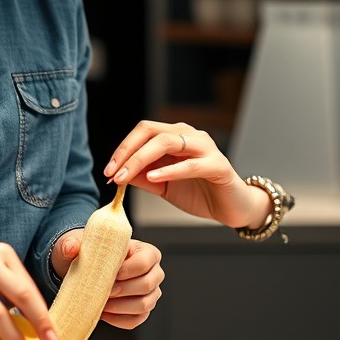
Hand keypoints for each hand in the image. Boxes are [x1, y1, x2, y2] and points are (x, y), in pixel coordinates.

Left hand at [52, 232, 163, 329]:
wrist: (90, 267)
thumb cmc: (91, 253)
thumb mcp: (80, 244)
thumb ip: (72, 244)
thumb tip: (71, 248)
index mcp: (147, 252)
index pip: (144, 262)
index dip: (126, 271)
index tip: (107, 275)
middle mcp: (154, 272)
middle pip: (147, 285)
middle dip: (122, 290)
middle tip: (103, 291)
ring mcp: (151, 293)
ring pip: (144, 305)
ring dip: (120, 307)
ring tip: (102, 303)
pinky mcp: (143, 310)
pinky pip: (136, 320)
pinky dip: (118, 319)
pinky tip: (103, 313)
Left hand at [103, 119, 271, 229]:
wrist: (231, 208)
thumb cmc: (198, 193)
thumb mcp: (163, 186)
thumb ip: (142, 177)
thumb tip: (116, 174)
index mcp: (175, 136)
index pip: (143, 131)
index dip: (123, 149)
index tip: (108, 171)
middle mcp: (189, 135)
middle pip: (152, 132)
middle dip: (128, 152)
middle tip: (112, 173)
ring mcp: (205, 148)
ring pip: (168, 141)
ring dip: (142, 159)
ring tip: (126, 176)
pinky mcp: (218, 165)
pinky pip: (190, 164)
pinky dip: (169, 170)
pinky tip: (154, 177)